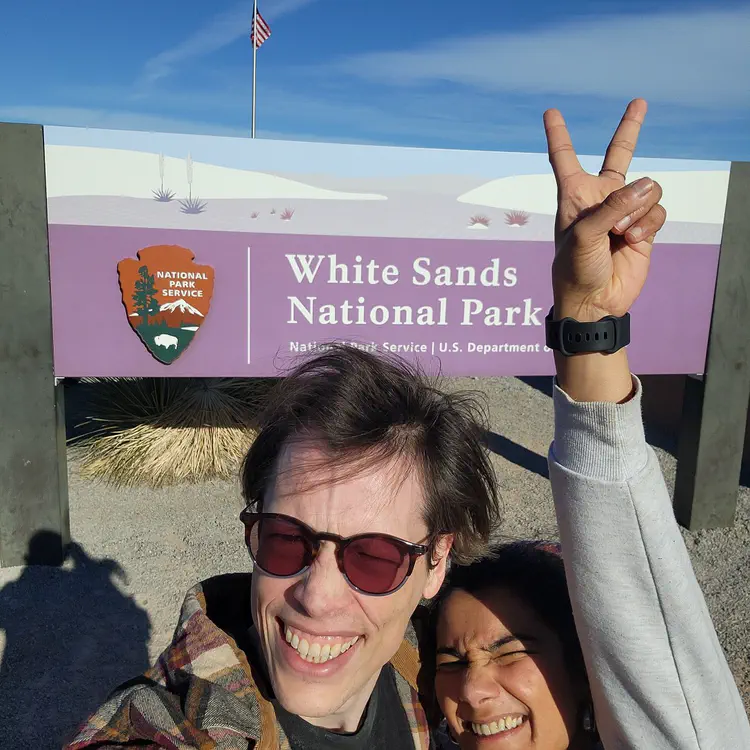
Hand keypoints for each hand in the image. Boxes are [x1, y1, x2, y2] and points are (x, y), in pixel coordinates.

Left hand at [545, 98, 666, 321]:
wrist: (594, 301)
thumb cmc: (574, 269)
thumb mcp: (582, 235)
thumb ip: (612, 207)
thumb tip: (646, 186)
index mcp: (574, 195)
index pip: (564, 158)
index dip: (558, 135)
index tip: (550, 112)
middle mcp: (600, 198)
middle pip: (619, 154)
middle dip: (630, 128)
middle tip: (640, 102)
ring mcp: (624, 211)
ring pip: (647, 189)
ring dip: (637, 210)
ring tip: (621, 233)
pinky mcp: (644, 227)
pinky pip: (657, 211)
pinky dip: (648, 224)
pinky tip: (632, 240)